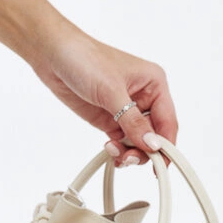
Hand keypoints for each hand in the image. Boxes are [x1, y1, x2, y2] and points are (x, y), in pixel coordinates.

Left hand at [30, 33, 177, 166]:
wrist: (54, 56)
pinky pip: (121, 142)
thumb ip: (133, 121)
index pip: (168, 122)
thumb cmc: (86, 59)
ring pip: (137, 142)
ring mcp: (125, 111)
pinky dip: (117, 151)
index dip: (166, 146)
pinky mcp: (109, 119)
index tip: (159, 166)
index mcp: (154, 84)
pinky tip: (109, 150)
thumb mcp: (112, 91)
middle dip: (143, 151)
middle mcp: (143, 98)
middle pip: (154, 136)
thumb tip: (152, 144)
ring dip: (128, 152)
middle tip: (127, 157)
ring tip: (113, 151)